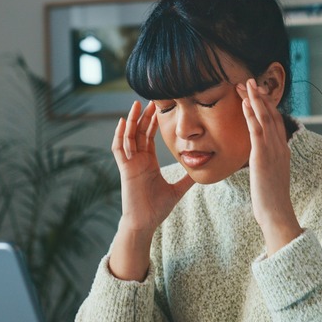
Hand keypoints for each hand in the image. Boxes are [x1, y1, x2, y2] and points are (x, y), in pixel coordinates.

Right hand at [112, 100, 194, 231]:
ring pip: (128, 136)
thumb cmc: (157, 208)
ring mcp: (130, 164)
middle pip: (139, 132)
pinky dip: (119, 135)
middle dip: (144, 115)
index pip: (149, 136)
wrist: (145, 223)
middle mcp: (137, 160)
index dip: (153, 121)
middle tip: (151, 98)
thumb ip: (187, 179)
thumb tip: (202, 172)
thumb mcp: (177, 190)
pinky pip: (119, 149)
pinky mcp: (124, 169)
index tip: (159, 107)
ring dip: (131, 120)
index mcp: (148, 162)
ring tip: (136, 104)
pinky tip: (122, 122)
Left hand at [238, 79, 302, 253]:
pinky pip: (257, 130)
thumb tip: (261, 159)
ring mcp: (273, 150)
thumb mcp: (270, 176)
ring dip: (255, 99)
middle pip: (271, 115)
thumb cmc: (270, 200)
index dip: (267, 106)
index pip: (276, 122)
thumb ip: (268, 163)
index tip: (257, 93)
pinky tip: (245, 103)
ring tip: (247, 83)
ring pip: (265, 118)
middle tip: (249, 81)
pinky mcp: (263, 156)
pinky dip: (251, 114)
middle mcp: (280, 146)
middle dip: (260, 96)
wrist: (276, 214)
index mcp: (282, 151)